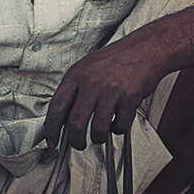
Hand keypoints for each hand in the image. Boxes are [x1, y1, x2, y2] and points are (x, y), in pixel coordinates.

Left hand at [43, 37, 163, 149]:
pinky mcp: (129, 98)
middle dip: (75, 140)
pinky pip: (120, 125)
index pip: (57, 106)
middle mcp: (91, 82)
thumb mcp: (86, 68)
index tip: (51, 140)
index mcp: (76, 74)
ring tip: (99, 135)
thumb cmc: (114, 60)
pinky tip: (117, 121)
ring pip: (98, 129)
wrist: (143, 50)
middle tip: (78, 144)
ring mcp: (111, 90)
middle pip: (75, 122)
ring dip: (98, 138)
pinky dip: (118, 129)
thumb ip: (73, 89)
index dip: (51, 128)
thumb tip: (61, 117)